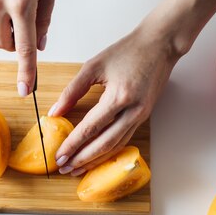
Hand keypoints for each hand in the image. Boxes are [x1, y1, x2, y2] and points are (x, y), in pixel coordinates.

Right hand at [0, 0, 59, 96]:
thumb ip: (46, 16)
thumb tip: (41, 41)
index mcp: (22, 3)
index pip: (24, 48)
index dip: (26, 72)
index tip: (25, 90)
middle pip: (4, 45)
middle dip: (16, 47)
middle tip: (29, 30)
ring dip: (8, 31)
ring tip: (20, 6)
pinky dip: (1, 13)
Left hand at [48, 24, 180, 175]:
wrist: (160, 45)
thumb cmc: (128, 51)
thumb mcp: (93, 66)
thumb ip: (72, 91)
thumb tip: (55, 111)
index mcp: (119, 97)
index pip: (90, 128)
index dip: (73, 144)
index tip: (59, 156)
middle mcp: (133, 111)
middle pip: (104, 144)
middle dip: (83, 159)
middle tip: (65, 169)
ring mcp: (141, 116)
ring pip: (115, 145)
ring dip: (96, 160)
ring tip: (77, 168)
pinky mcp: (144, 116)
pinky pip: (124, 139)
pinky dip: (109, 151)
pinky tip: (97, 156)